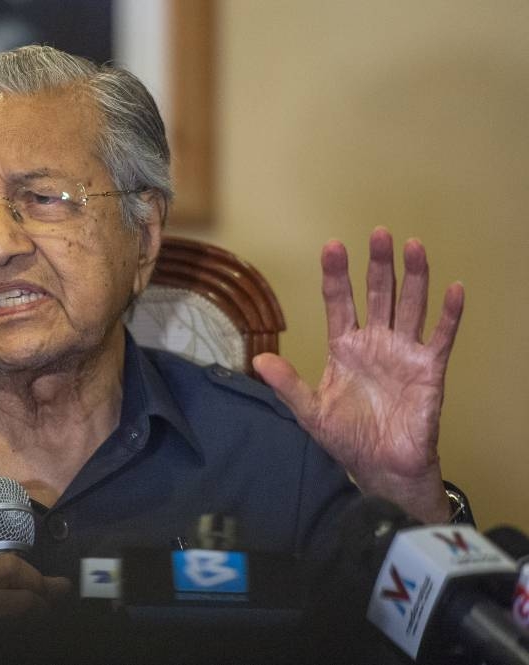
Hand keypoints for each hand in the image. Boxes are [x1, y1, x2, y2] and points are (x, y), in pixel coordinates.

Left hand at [253, 227, 463, 522]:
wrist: (382, 467)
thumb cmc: (347, 437)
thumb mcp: (310, 411)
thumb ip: (287, 384)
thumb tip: (258, 359)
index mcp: (345, 347)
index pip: (339, 302)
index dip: (336, 275)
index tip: (333, 246)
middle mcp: (375, 342)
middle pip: (378, 293)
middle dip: (378, 264)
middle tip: (379, 233)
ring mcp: (403, 352)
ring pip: (410, 305)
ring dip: (414, 276)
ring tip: (412, 245)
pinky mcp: (429, 368)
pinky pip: (440, 336)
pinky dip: (448, 313)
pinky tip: (452, 288)